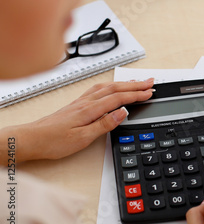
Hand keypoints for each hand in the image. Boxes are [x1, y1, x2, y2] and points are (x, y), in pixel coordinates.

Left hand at [0, 79, 153, 163]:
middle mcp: (86, 102)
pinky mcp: (76, 105)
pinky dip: (110, 86)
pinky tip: (111, 87)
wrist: (32, 139)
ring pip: (107, 87)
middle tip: (150, 82)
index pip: (119, 98)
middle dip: (134, 84)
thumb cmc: (53, 141)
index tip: (150, 92)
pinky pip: (98, 90)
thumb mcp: (83, 138)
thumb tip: (122, 112)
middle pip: (115, 88)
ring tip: (136, 82)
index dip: (136, 94)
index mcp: (90, 109)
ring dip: (123, 83)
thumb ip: (104, 124)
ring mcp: (81, 102)